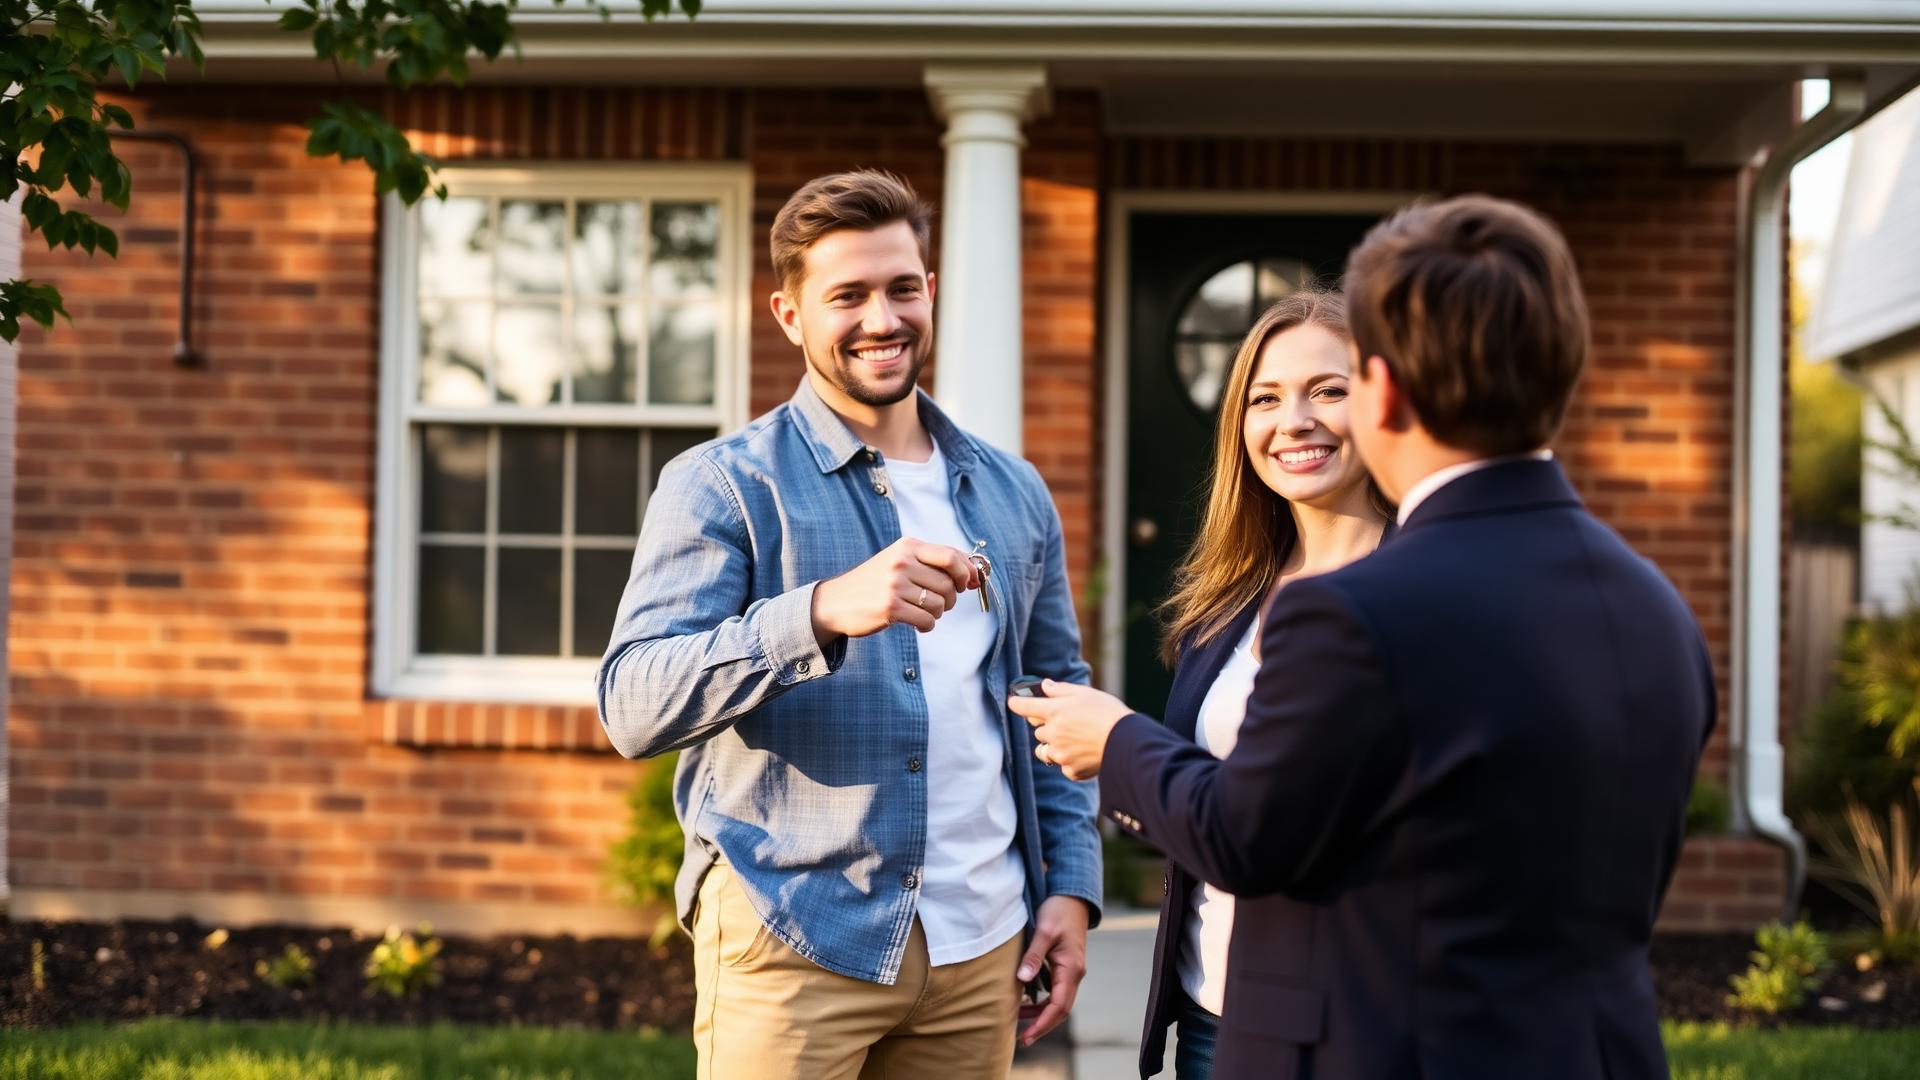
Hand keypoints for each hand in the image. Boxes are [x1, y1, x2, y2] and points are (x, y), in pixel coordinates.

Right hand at [810, 537, 977, 643]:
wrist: (835, 602)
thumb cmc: (875, 582)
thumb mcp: (900, 561)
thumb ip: (934, 562)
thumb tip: (975, 574)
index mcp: (907, 546)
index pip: (951, 556)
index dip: (967, 571)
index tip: (970, 583)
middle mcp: (902, 562)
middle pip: (948, 583)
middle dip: (951, 598)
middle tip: (940, 603)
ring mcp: (895, 585)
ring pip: (940, 604)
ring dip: (938, 613)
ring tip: (923, 612)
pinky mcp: (891, 608)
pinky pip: (928, 620)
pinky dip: (927, 626)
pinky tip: (917, 624)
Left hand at [1007, 680, 1132, 779]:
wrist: (1127, 742)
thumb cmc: (1108, 712)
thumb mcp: (1086, 693)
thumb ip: (1061, 690)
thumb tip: (1045, 686)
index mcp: (1054, 711)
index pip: (1024, 707)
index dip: (1017, 703)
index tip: (1013, 702)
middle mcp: (1053, 734)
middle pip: (1038, 730)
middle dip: (1048, 726)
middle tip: (1068, 722)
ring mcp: (1060, 754)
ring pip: (1045, 751)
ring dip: (1053, 746)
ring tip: (1074, 741)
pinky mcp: (1070, 771)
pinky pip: (1062, 766)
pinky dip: (1070, 761)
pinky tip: (1085, 754)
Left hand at [1016, 895, 1089, 1047]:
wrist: (1072, 897)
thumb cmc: (1058, 911)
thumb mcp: (1043, 931)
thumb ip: (1033, 956)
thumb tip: (1022, 980)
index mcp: (1071, 968)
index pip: (1058, 1006)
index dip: (1042, 1023)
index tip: (1027, 1035)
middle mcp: (1074, 974)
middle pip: (1060, 1010)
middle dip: (1042, 1026)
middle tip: (1021, 1039)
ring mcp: (1071, 972)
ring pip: (1059, 1002)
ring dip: (1041, 1015)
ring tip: (1019, 1023)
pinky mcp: (1065, 967)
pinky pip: (1056, 992)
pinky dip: (1042, 1002)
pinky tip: (1026, 1002)